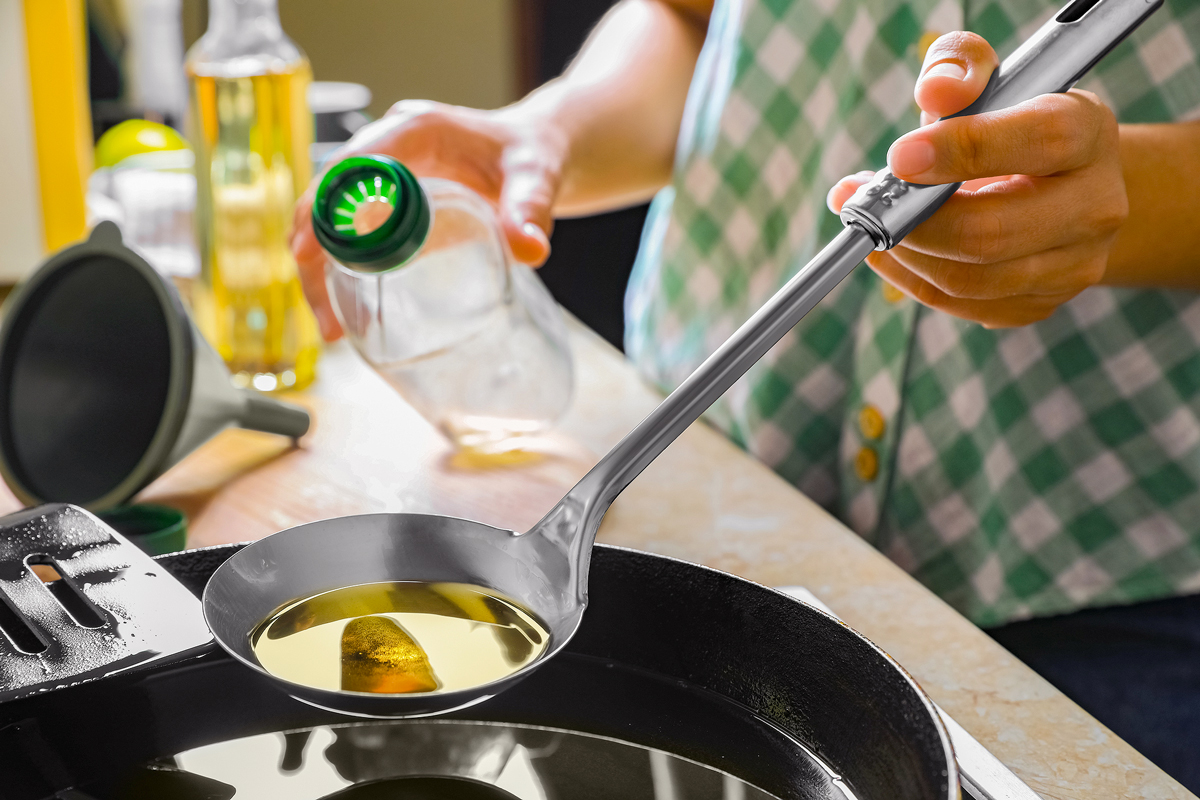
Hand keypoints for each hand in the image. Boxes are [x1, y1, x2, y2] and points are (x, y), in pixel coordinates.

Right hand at [290, 100, 566, 339]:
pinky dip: (341, 269)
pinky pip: (351, 232)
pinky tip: (348, 312)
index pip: (351, 164)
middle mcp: (388, 147)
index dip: (323, 206)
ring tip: (333, 327)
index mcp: (415, 130)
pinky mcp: (388, 201)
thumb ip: (531, 209)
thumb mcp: (536, 178)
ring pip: (331, 219)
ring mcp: (383, 175)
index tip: (307, 252)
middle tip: (326, 315)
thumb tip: (530, 250)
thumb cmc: (533, 155)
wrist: (536, 153)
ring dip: (320, 269)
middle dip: (314, 253)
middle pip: (328, 196)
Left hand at [826, 32, 1127, 327]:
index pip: (1039, 141)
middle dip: (912, 221)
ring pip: (970, 280)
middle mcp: (1095, 207)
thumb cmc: (1014, 124)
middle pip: (992, 232)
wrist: (1064, 184)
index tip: (899, 155)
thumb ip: (962, 68)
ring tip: (870, 225)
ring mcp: (1073, 265)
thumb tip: (937, 90)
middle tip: (862, 202)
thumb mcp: (993, 80)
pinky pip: (963, 305)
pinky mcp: (1042, 305)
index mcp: (1089, 136)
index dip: (964, 149)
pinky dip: (913, 280)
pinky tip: (891, 252)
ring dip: (904, 255)